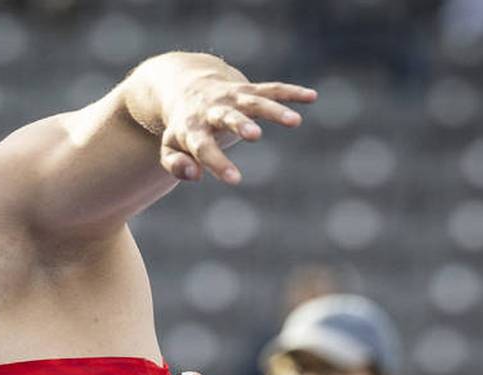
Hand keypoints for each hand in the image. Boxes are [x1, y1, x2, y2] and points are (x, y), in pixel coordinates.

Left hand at [160, 80, 315, 183]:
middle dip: (241, 125)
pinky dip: (291, 93)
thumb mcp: (169, 148)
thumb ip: (176, 164)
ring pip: (255, 101)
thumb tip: (195, 175)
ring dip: (273, 110)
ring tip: (295, 121)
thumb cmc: (182, 128)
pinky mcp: (249, 90)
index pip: (203, 147)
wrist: (185, 87)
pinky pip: (272, 89)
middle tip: (255, 136)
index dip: (218, 163)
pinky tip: (312, 97)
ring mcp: (232, 97)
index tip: (236, 180)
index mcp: (192, 128)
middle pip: (227, 117)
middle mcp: (213, 110)